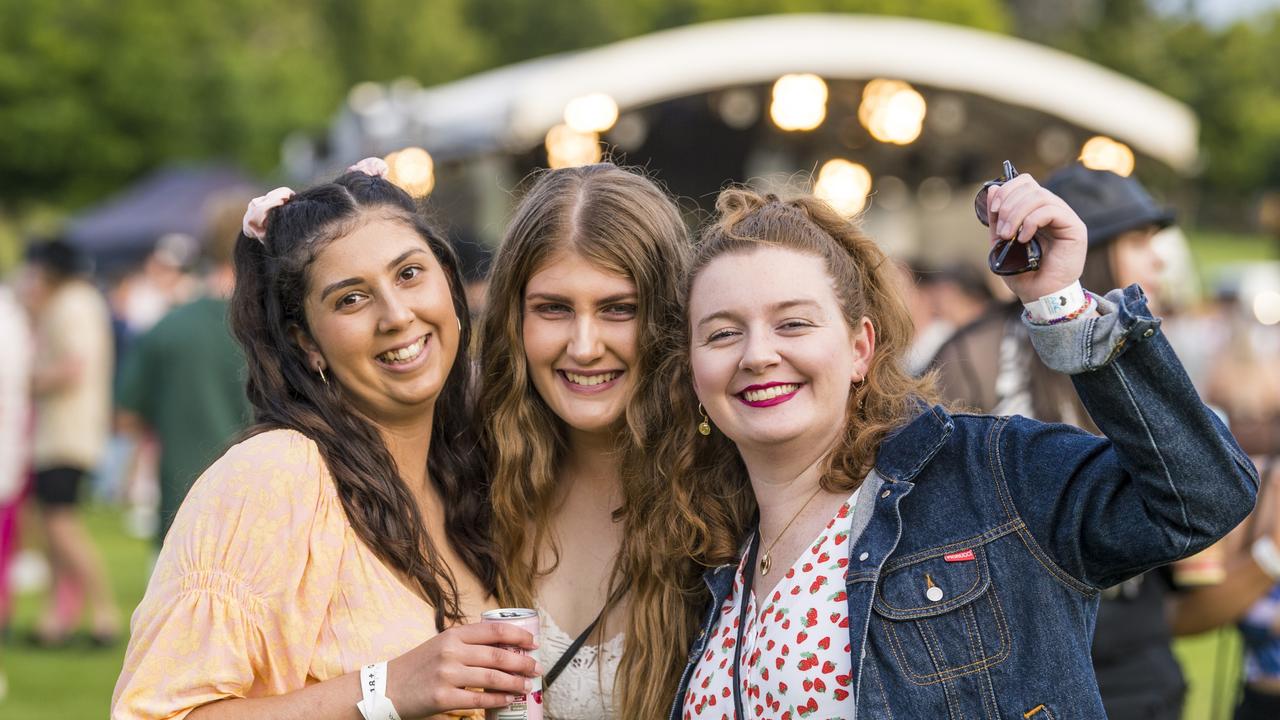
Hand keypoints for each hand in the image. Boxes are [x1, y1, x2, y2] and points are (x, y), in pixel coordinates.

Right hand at [387, 622, 541, 717]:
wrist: (387, 688)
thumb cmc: (417, 666)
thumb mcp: (441, 645)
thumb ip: (467, 643)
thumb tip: (504, 647)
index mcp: (453, 634)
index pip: (494, 630)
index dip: (518, 635)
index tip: (533, 643)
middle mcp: (452, 651)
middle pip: (498, 655)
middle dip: (523, 662)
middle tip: (536, 668)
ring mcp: (447, 675)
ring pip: (493, 678)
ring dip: (516, 682)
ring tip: (528, 685)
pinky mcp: (444, 698)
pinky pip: (480, 700)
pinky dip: (499, 699)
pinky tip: (509, 699)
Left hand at [984, 173, 1088, 301]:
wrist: (1040, 296)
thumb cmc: (1024, 273)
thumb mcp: (1001, 243)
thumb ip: (997, 218)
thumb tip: (993, 189)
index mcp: (1036, 211)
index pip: (1024, 182)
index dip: (1007, 190)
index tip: (993, 210)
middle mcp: (1052, 210)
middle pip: (1030, 185)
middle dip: (1008, 205)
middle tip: (1002, 230)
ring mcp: (1065, 217)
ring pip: (1039, 196)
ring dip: (1017, 214)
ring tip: (1009, 236)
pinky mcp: (1074, 227)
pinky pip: (1051, 210)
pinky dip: (1032, 221)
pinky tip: (1024, 239)